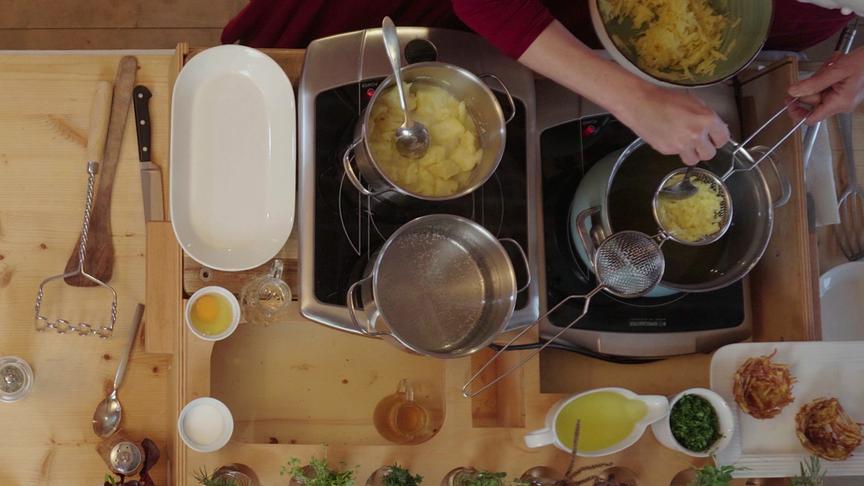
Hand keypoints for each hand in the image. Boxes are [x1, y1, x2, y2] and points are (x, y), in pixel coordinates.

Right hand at [615, 85, 729, 165]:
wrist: (641, 104)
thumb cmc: (665, 98)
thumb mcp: (693, 101)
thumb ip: (706, 116)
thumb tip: (713, 127)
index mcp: (706, 119)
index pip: (723, 138)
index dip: (719, 138)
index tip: (715, 137)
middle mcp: (696, 135)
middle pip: (710, 154)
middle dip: (706, 148)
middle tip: (700, 142)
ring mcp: (681, 145)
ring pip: (693, 160)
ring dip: (692, 153)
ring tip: (684, 143)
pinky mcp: (667, 151)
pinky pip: (676, 155)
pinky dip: (674, 148)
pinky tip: (668, 136)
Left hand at [788, 48, 863, 122]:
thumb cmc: (863, 62)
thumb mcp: (836, 71)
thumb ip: (813, 83)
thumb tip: (793, 92)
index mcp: (839, 103)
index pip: (811, 119)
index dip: (797, 112)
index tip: (788, 101)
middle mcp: (841, 105)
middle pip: (813, 100)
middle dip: (813, 83)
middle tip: (824, 68)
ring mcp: (843, 98)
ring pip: (819, 90)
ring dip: (821, 75)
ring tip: (834, 64)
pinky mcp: (844, 91)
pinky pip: (827, 85)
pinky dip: (827, 74)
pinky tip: (836, 64)